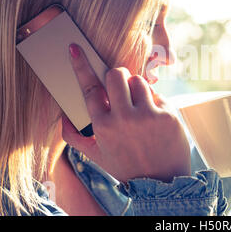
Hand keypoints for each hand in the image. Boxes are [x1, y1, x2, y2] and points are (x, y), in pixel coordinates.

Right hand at [61, 43, 190, 182]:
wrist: (161, 182)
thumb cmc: (127, 166)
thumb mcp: (97, 156)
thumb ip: (75, 137)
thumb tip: (63, 117)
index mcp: (103, 126)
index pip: (90, 88)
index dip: (81, 66)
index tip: (76, 48)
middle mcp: (124, 119)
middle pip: (116, 75)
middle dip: (117, 75)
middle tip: (121, 83)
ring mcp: (147, 116)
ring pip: (139, 81)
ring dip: (137, 88)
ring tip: (139, 106)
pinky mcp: (168, 115)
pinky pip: (158, 94)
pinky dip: (155, 102)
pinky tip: (155, 120)